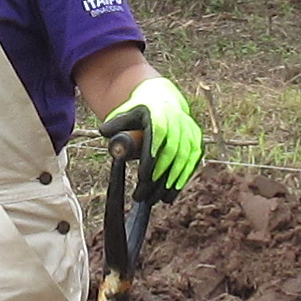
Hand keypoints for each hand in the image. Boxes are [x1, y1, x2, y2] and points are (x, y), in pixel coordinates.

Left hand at [112, 67, 202, 197]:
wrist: (163, 101)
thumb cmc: (139, 112)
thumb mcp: (125, 113)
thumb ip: (115, 124)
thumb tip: (103, 132)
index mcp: (159, 113)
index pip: (157, 135)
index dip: (151, 157)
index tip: (143, 177)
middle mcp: (178, 121)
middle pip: (172, 151)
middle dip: (159, 176)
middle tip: (143, 195)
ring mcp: (190, 130)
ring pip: (183, 159)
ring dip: (171, 182)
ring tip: (156, 200)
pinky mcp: (196, 140)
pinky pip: (191, 162)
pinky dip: (182, 179)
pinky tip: (170, 194)